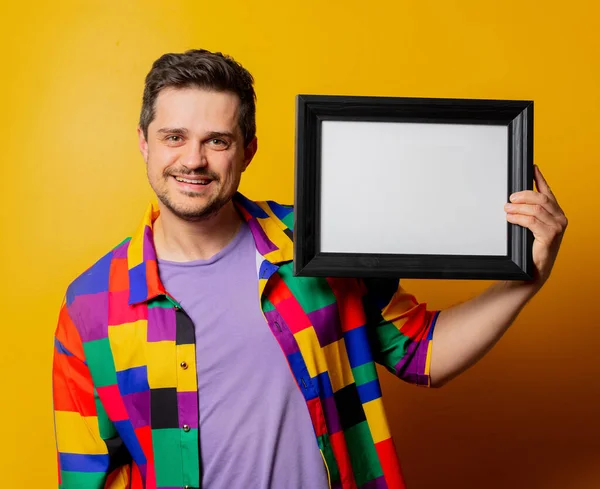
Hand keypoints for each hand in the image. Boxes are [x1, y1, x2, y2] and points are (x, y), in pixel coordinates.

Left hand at [504, 165, 567, 286]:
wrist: (531, 270)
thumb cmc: (528, 248)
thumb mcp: (529, 226)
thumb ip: (526, 212)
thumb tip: (511, 199)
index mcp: (555, 213)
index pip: (547, 191)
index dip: (539, 178)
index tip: (532, 167)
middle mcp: (560, 218)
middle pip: (541, 198)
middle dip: (523, 195)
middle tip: (509, 198)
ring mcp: (557, 227)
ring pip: (535, 209)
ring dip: (518, 207)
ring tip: (506, 208)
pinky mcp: (550, 236)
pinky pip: (532, 221)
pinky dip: (519, 217)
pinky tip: (510, 217)